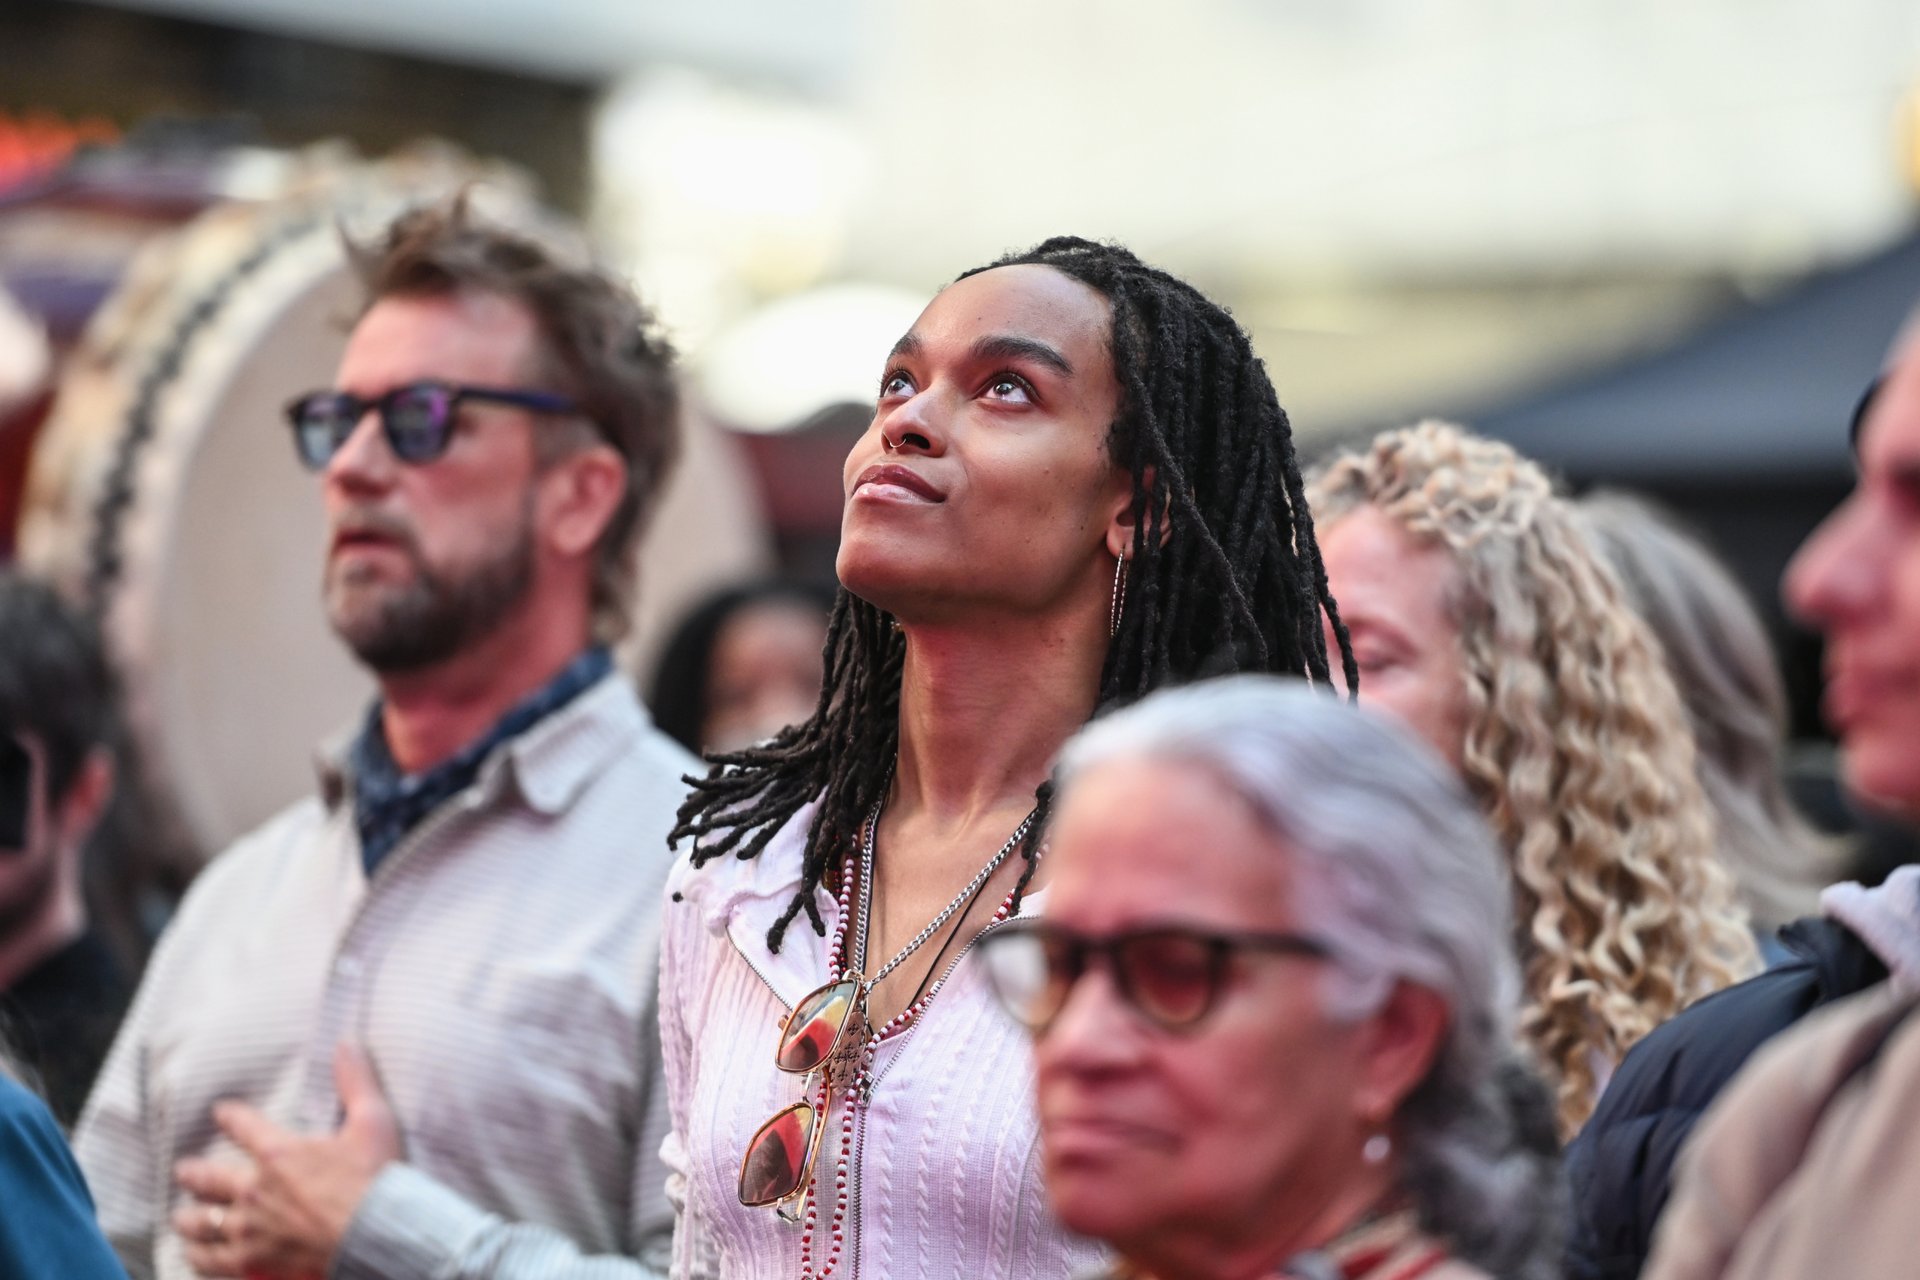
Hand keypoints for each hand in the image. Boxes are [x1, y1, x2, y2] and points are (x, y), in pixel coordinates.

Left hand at [173, 1044, 401, 1277]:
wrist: (375, 1236)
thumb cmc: (376, 1179)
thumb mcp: (373, 1121)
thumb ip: (356, 1081)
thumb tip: (347, 1043)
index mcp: (280, 1154)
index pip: (243, 1126)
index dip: (230, 1117)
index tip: (221, 1113)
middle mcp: (255, 1190)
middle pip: (210, 1179)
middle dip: (194, 1173)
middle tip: (183, 1170)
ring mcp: (250, 1230)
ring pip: (204, 1223)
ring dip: (190, 1219)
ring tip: (182, 1218)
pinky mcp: (252, 1263)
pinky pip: (213, 1261)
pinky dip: (200, 1257)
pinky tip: (195, 1256)